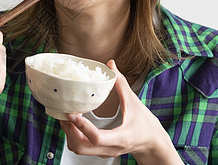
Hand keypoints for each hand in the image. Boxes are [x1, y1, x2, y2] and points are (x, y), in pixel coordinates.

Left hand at [60, 60, 182, 163]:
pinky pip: (82, 148)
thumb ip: (121, 83)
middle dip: (70, 130)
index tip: (72, 113)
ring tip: (67, 116)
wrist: (152, 143)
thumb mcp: (134, 102)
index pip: (97, 137)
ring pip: (79, 149)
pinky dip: (73, 136)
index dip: (82, 126)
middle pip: (82, 147)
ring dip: (69, 134)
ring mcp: (105, 152)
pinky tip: (73, 122)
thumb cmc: (145, 123)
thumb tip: (111, 64)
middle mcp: (111, 148)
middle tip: (65, 112)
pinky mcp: (101, 152)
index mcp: (121, 137)